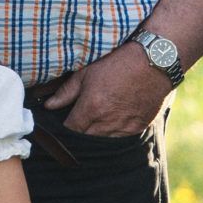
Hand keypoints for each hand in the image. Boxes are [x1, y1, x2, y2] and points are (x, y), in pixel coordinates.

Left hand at [41, 42, 169, 136]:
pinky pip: (120, 139)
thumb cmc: (118, 61)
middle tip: (78, 123)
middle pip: (85, 139)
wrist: (154, 61)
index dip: (64, 129)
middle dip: (79, 133)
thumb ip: (66, 92)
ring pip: (102, 141)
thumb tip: (48, 106)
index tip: (63, 124)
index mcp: (91, 108)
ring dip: (96, 135)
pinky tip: (112, 121)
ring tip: (96, 121)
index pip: (70, 130)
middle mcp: (106, 122)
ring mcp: (124, 127)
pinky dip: (114, 134)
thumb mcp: (87, 71)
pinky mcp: (138, 128)